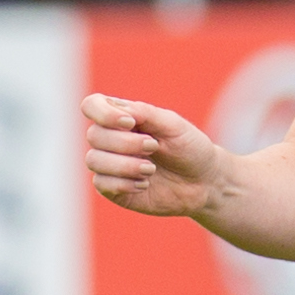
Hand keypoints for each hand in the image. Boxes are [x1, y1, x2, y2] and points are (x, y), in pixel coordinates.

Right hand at [82, 90, 234, 221]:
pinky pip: (101, 184)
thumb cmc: (189, 147)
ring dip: (124, 165)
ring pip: (93, 161)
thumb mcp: (173, 125)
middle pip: (94, 135)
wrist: (203, 182)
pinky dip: (124, 184)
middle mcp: (111, 139)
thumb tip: (120, 111)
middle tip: (154, 146)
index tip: (130, 123)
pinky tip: (144, 185)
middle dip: (126, 143)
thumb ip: (146, 114)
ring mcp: (110, 164)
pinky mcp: (113, 189)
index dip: (104, 114)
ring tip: (150, 169)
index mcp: (122, 117)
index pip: (92, 106)